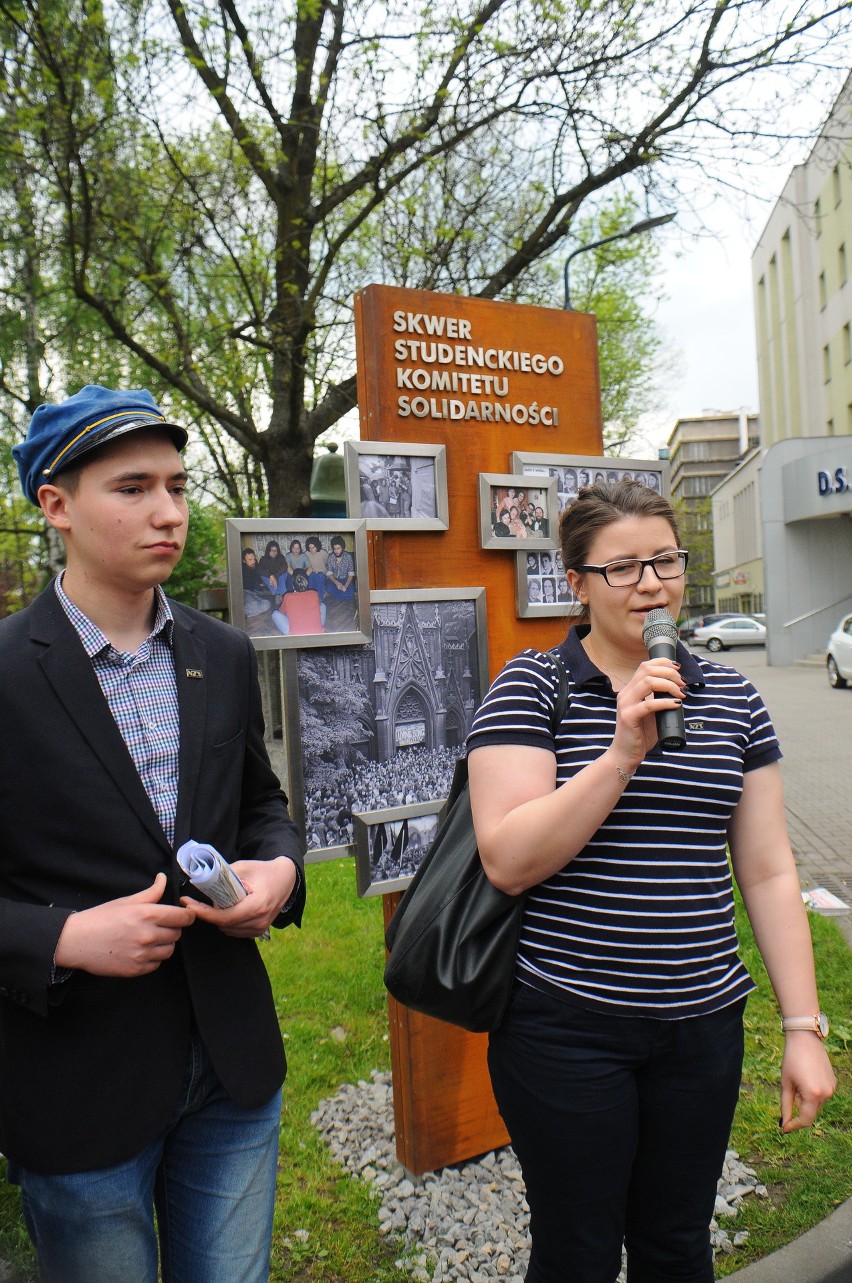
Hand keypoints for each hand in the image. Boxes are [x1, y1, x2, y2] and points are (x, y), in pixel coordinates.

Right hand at [54, 872, 195, 976]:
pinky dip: (153, 958)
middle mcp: (147, 935)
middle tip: (158, 926)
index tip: (185, 915)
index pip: (182, 917)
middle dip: (172, 929)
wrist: (76, 941)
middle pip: (177, 934)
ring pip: (169, 950)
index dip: (187, 916)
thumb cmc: (100, 918)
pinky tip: (141, 950)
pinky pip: (156, 964)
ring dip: (164, 944)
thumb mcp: (126, 901)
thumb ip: (150, 893)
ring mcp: (142, 954)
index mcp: (147, 914)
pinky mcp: (136, 969)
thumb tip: (163, 879)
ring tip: (149, 938)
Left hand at [181, 856, 296, 937]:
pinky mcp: (259, 931)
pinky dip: (226, 923)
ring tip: (214, 904)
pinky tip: (225, 910)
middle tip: (194, 902)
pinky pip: (235, 931)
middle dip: (206, 914)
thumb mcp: (244, 867)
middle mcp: (259, 920)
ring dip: (217, 919)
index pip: (224, 917)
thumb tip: (202, 881)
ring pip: (228, 930)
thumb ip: (224, 876)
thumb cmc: (264, 871)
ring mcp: (260, 928)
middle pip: (223, 925)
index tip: (188, 904)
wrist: (286, 879)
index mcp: (257, 905)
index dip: (203, 912)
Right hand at [610, 657, 685, 768]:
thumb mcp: (651, 713)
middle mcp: (626, 694)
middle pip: (647, 670)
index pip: (645, 666)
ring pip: (648, 682)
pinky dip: (665, 702)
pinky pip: (649, 704)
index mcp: (630, 690)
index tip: (678, 670)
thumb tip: (680, 691)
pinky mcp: (629, 717)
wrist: (625, 754)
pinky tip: (675, 705)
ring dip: (669, 685)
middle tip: (682, 684)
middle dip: (669, 673)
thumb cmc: (640, 735)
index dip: (663, 663)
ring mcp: (626, 704)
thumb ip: (659, 700)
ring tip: (680, 694)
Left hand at [779, 1033, 835, 1132]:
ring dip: (805, 1100)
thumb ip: (785, 1106)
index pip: (805, 1120)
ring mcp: (832, 1088)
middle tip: (790, 1089)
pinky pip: (821, 1095)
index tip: (784, 1128)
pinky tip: (805, 1078)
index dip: (794, 1125)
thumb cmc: (792, 1059)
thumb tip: (784, 1124)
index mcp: (813, 1095)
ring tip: (797, 1080)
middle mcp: (826, 1094)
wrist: (805, 1039)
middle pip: (810, 1112)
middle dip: (798, 1107)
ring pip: (816, 1104)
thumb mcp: (786, 1083)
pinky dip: (812, 1093)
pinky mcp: (833, 1083)